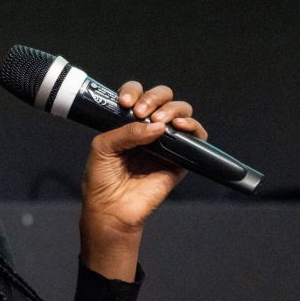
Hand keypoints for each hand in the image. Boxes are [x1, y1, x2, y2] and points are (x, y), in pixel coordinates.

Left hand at [80, 82, 207, 279]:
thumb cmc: (102, 179)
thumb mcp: (103, 147)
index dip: (134, 91)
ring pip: (181, 112)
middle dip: (154, 97)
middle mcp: (148, 128)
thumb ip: (126, 131)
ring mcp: (166, 142)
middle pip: (163, 97)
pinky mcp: (182, 159)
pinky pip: (197, 136)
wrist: (111, 208)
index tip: (125, 103)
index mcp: (127, 122)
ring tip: (159, 121)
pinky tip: (178, 126)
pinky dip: (192, 126)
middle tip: (142, 111)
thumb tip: (156, 125)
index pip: (136, 94)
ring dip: (172, 109)